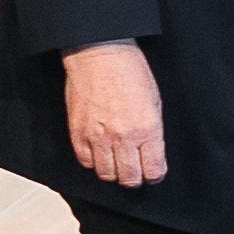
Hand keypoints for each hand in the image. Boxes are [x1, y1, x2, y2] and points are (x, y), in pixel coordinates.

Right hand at [62, 40, 168, 186]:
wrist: (99, 55)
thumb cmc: (129, 71)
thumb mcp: (154, 102)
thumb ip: (153, 132)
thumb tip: (151, 153)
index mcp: (147, 128)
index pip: (153, 170)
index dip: (154, 175)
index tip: (153, 173)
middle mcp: (123, 136)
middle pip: (129, 178)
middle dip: (135, 178)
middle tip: (135, 171)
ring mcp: (98, 137)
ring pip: (106, 174)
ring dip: (113, 172)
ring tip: (117, 162)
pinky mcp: (78, 133)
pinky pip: (85, 161)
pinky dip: (93, 161)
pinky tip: (99, 152)